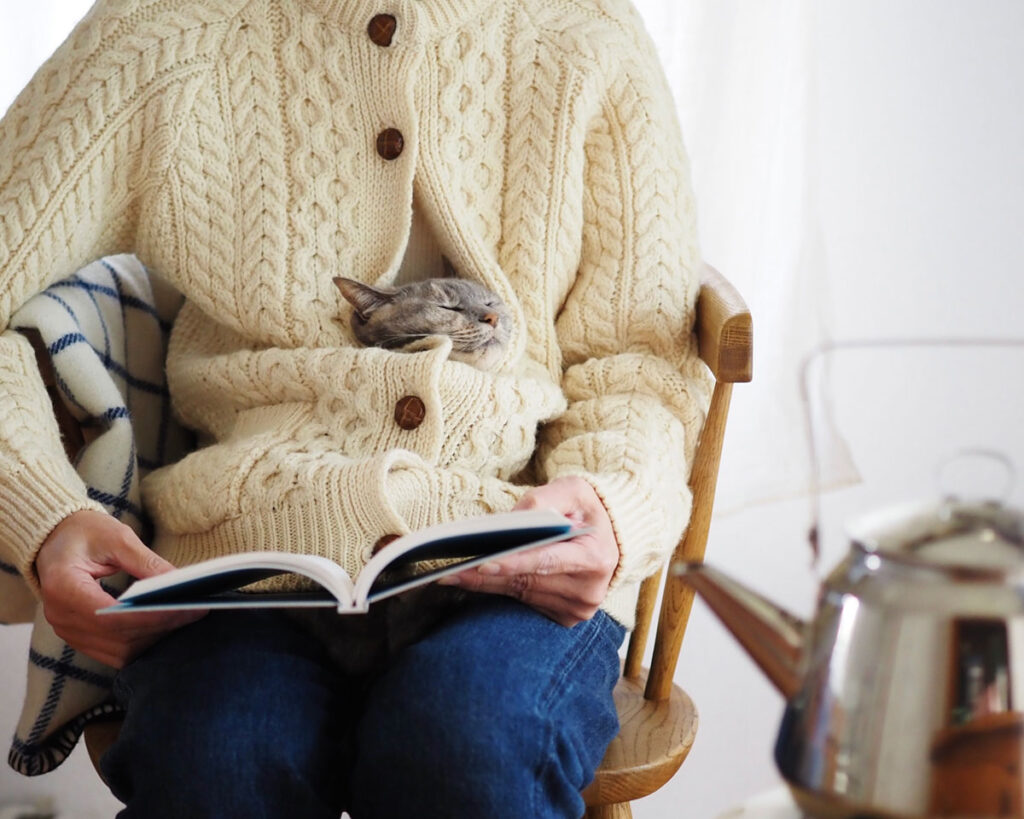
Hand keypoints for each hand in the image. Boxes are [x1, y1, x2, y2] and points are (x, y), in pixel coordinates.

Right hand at [35, 510, 205, 667]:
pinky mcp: (79, 636)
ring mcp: (67, 630)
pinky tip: (166, 625)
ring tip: (186, 617)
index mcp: (63, 586)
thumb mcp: (117, 537)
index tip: (184, 609)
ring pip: (118, 650)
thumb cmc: (85, 533)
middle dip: (159, 627)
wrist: (57, 539)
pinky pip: (113, 651)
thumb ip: (146, 562)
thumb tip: (178, 582)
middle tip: (196, 611)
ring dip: (154, 638)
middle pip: (117, 637)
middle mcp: (60, 615)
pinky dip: (142, 641)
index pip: (109, 616)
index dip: (148, 617)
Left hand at [441, 476, 618, 626]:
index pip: (548, 561)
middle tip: (450, 571)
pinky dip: (502, 590)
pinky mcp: (567, 617)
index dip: (514, 563)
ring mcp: (579, 608)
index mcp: (596, 557)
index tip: (484, 562)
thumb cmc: (587, 509)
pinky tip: (477, 581)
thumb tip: (511, 520)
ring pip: (521, 595)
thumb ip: (545, 500)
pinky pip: (525, 603)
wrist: (610, 537)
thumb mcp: (573, 490)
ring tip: (454, 575)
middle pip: (527, 582)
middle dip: (487, 576)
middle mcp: (590, 589)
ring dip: (487, 585)